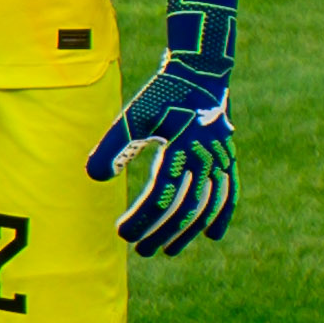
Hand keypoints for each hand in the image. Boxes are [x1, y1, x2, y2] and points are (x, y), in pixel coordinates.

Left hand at [88, 0, 235, 256]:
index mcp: (182, 148)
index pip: (161, 196)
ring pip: (207, 206)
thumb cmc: (162, 94)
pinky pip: (228, 193)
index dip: (142, 219)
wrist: (201, 71)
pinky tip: (212, 236)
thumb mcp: (134, 115)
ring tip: (169, 251)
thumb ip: (112, 146)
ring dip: (188, 232)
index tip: (122, 234)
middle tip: (141, 250)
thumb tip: (95, 177)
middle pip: (185, 207)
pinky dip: (222, 215)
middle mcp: (206, 157)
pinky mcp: (227, 159)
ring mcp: (221, 160)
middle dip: (162, 233)